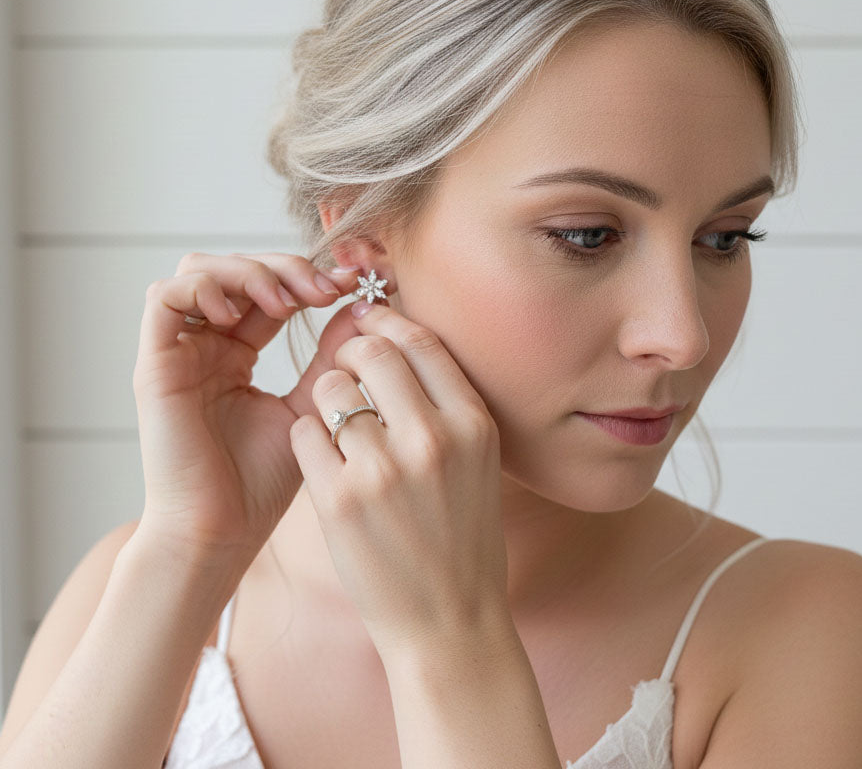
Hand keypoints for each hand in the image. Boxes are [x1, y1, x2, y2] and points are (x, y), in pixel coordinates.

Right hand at [131, 251, 365, 564]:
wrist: (221, 532)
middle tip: (326, 289)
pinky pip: (163, 298)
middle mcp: (205, 345)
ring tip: (285, 304)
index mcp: (237, 352)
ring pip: (198, 269)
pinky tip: (239, 318)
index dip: (309, 276)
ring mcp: (178, 351)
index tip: (354, 283)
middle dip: (285, 268)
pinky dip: (204, 290)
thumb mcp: (310, 406)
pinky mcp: (155, 364)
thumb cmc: (261, 482)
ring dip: (248, 272)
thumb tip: (361, 308)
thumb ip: (330, 357)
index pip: (269, 290)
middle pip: (235, 268)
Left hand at [287, 298, 509, 659]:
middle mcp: (432, 438)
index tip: (367, 319)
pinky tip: (324, 460)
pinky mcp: (339, 501)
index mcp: (472, 424)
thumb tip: (400, 342)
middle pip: (371, 352)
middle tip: (343, 370)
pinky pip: (304, 432)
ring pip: (330, 388)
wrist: (450, 622)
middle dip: (349, 352)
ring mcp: (384, 470)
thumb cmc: (463, 538)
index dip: (386, 319)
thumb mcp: (478, 462)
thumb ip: (446, 404)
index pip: (421, 340)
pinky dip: (308, 438)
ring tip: (336, 426)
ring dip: (326, 397)